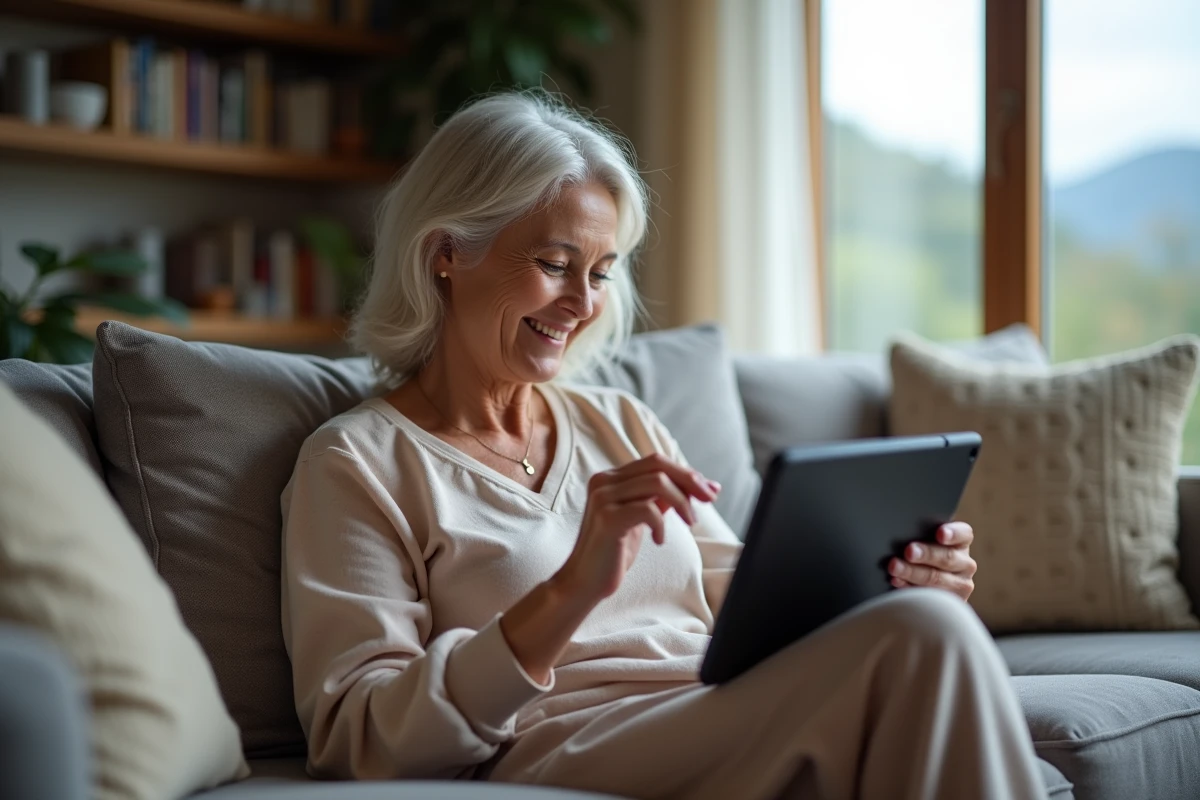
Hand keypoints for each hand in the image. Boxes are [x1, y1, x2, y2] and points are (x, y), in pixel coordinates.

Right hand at [555, 453, 720, 604]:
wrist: (585, 581)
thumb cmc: (614, 551)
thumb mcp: (642, 518)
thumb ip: (662, 498)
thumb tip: (702, 485)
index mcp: (611, 477)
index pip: (656, 462)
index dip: (686, 473)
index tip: (710, 490)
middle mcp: (604, 480)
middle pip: (658, 464)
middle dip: (690, 480)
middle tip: (710, 499)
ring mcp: (603, 497)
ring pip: (657, 482)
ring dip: (682, 502)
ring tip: (689, 522)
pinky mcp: (607, 517)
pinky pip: (648, 510)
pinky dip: (662, 525)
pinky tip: (659, 540)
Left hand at [888, 521, 976, 601]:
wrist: (929, 586)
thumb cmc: (922, 555)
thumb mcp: (926, 543)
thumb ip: (920, 535)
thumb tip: (899, 530)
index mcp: (961, 542)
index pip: (963, 534)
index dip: (952, 533)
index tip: (940, 534)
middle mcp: (965, 563)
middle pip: (947, 557)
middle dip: (926, 554)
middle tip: (909, 551)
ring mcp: (961, 584)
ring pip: (936, 578)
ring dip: (912, 572)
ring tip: (894, 567)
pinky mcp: (950, 601)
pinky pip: (929, 595)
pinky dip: (908, 587)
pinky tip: (896, 581)